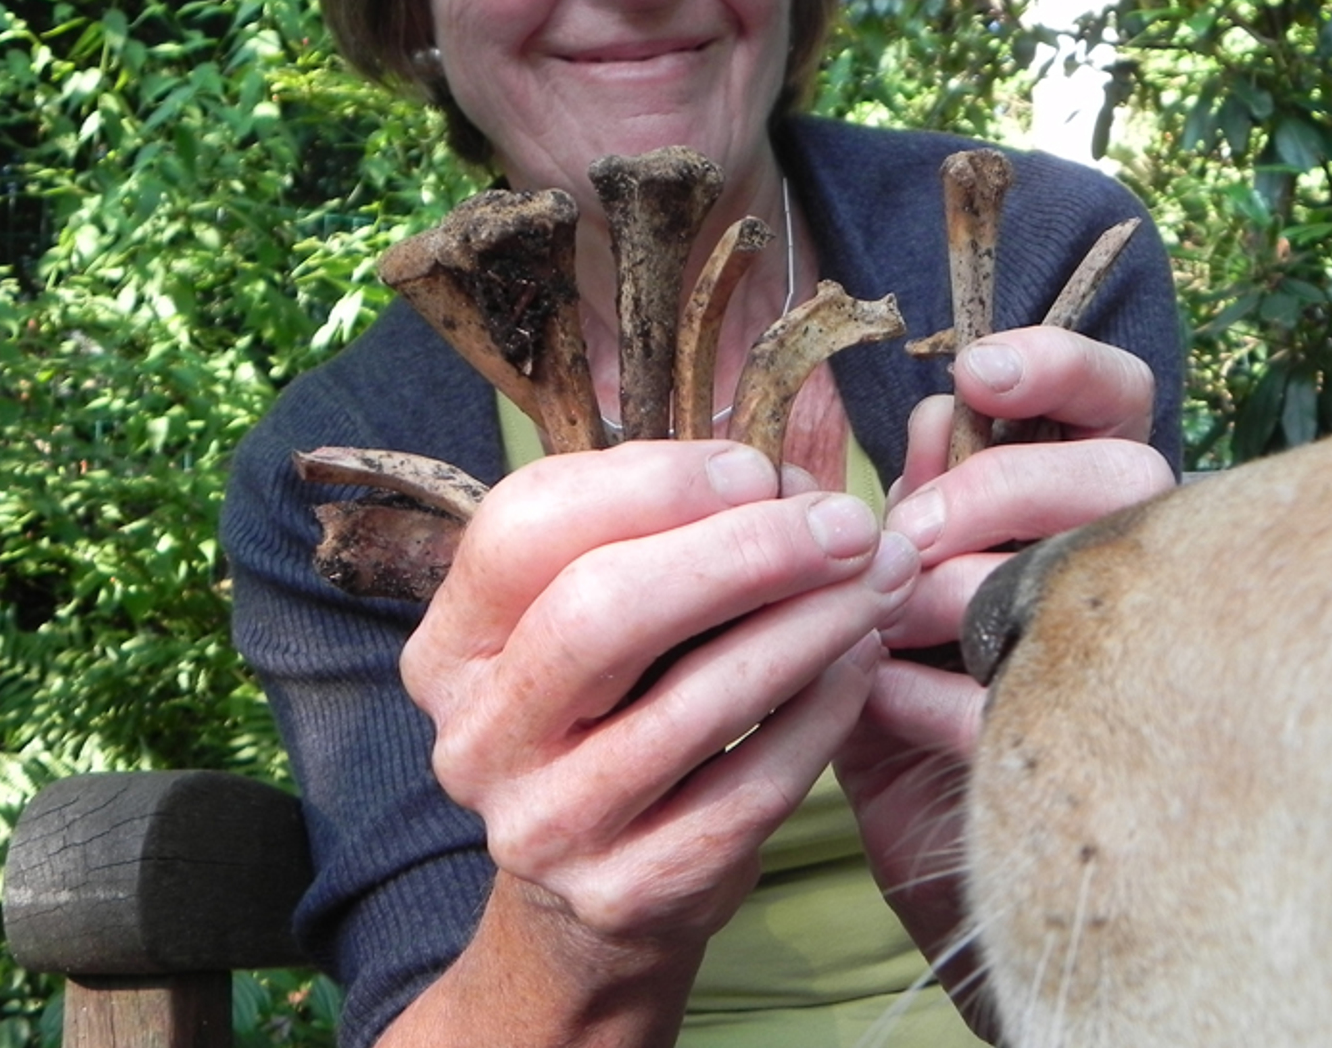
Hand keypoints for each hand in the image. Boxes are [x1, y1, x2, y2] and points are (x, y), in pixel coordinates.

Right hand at [391, 440, 919, 1042]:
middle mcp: (475, 738)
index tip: (759, 469)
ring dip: (808, 625)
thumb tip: (791, 431)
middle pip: (601, 610)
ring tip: (882, 580)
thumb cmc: (616, 715)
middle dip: (743, 552)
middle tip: (848, 524)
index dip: (652, 485)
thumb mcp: (606, 611)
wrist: (595, 900)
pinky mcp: (627, 890)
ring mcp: (544, 826)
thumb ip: (669, 519)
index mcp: (448, 646)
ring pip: (691, 703)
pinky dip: (821, 713)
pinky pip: (749, 788)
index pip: (524, 528)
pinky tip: (861, 663)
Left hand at [835, 327, 1173, 1035]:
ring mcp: (1131, 657)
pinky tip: (884, 706)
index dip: (1061, 368)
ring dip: (970, 585)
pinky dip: (931, 696)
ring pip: (1097, 563)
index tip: (977, 373)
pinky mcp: (1099, 757)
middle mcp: (1123, 569)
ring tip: (889, 626)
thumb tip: (903, 412)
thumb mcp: (876, 587)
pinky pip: (1025, 695)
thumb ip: (889, 499)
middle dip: (1002, 486)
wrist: (916, 856)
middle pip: (1125, 466)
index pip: (1113, 401)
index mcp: (1073, 510)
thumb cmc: (900, 696)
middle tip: (913, 533)